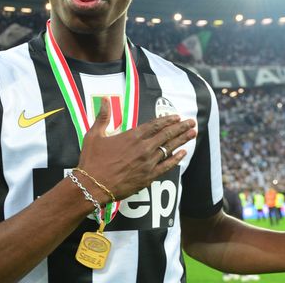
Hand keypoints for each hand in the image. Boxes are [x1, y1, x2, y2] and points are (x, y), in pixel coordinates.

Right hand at [77, 98, 196, 200]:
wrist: (92, 185)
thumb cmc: (92, 160)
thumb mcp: (94, 135)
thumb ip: (103, 116)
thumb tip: (105, 99)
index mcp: (132, 136)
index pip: (155, 125)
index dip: (167, 120)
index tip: (177, 117)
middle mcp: (143, 148)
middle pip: (166, 135)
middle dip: (180, 128)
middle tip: (191, 122)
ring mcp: (148, 163)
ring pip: (169, 148)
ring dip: (182, 140)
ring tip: (193, 134)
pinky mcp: (148, 177)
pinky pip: (167, 166)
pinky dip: (176, 159)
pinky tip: (183, 153)